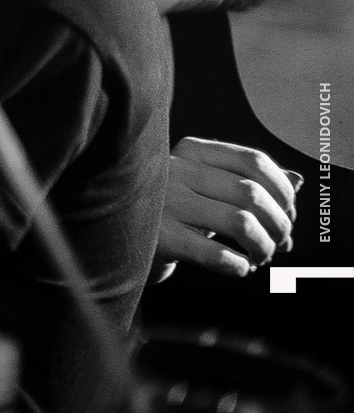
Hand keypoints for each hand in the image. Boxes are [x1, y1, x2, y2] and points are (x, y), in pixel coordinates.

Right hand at [157, 137, 296, 276]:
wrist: (121, 236)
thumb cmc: (175, 210)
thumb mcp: (208, 186)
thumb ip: (250, 181)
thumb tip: (298, 182)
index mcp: (191, 150)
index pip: (254, 161)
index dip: (283, 190)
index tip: (288, 213)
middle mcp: (175, 170)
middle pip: (252, 193)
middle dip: (279, 224)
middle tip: (279, 243)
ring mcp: (164, 203)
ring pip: (241, 223)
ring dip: (264, 247)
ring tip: (260, 257)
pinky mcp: (160, 238)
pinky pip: (218, 255)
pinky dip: (240, 266)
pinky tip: (239, 267)